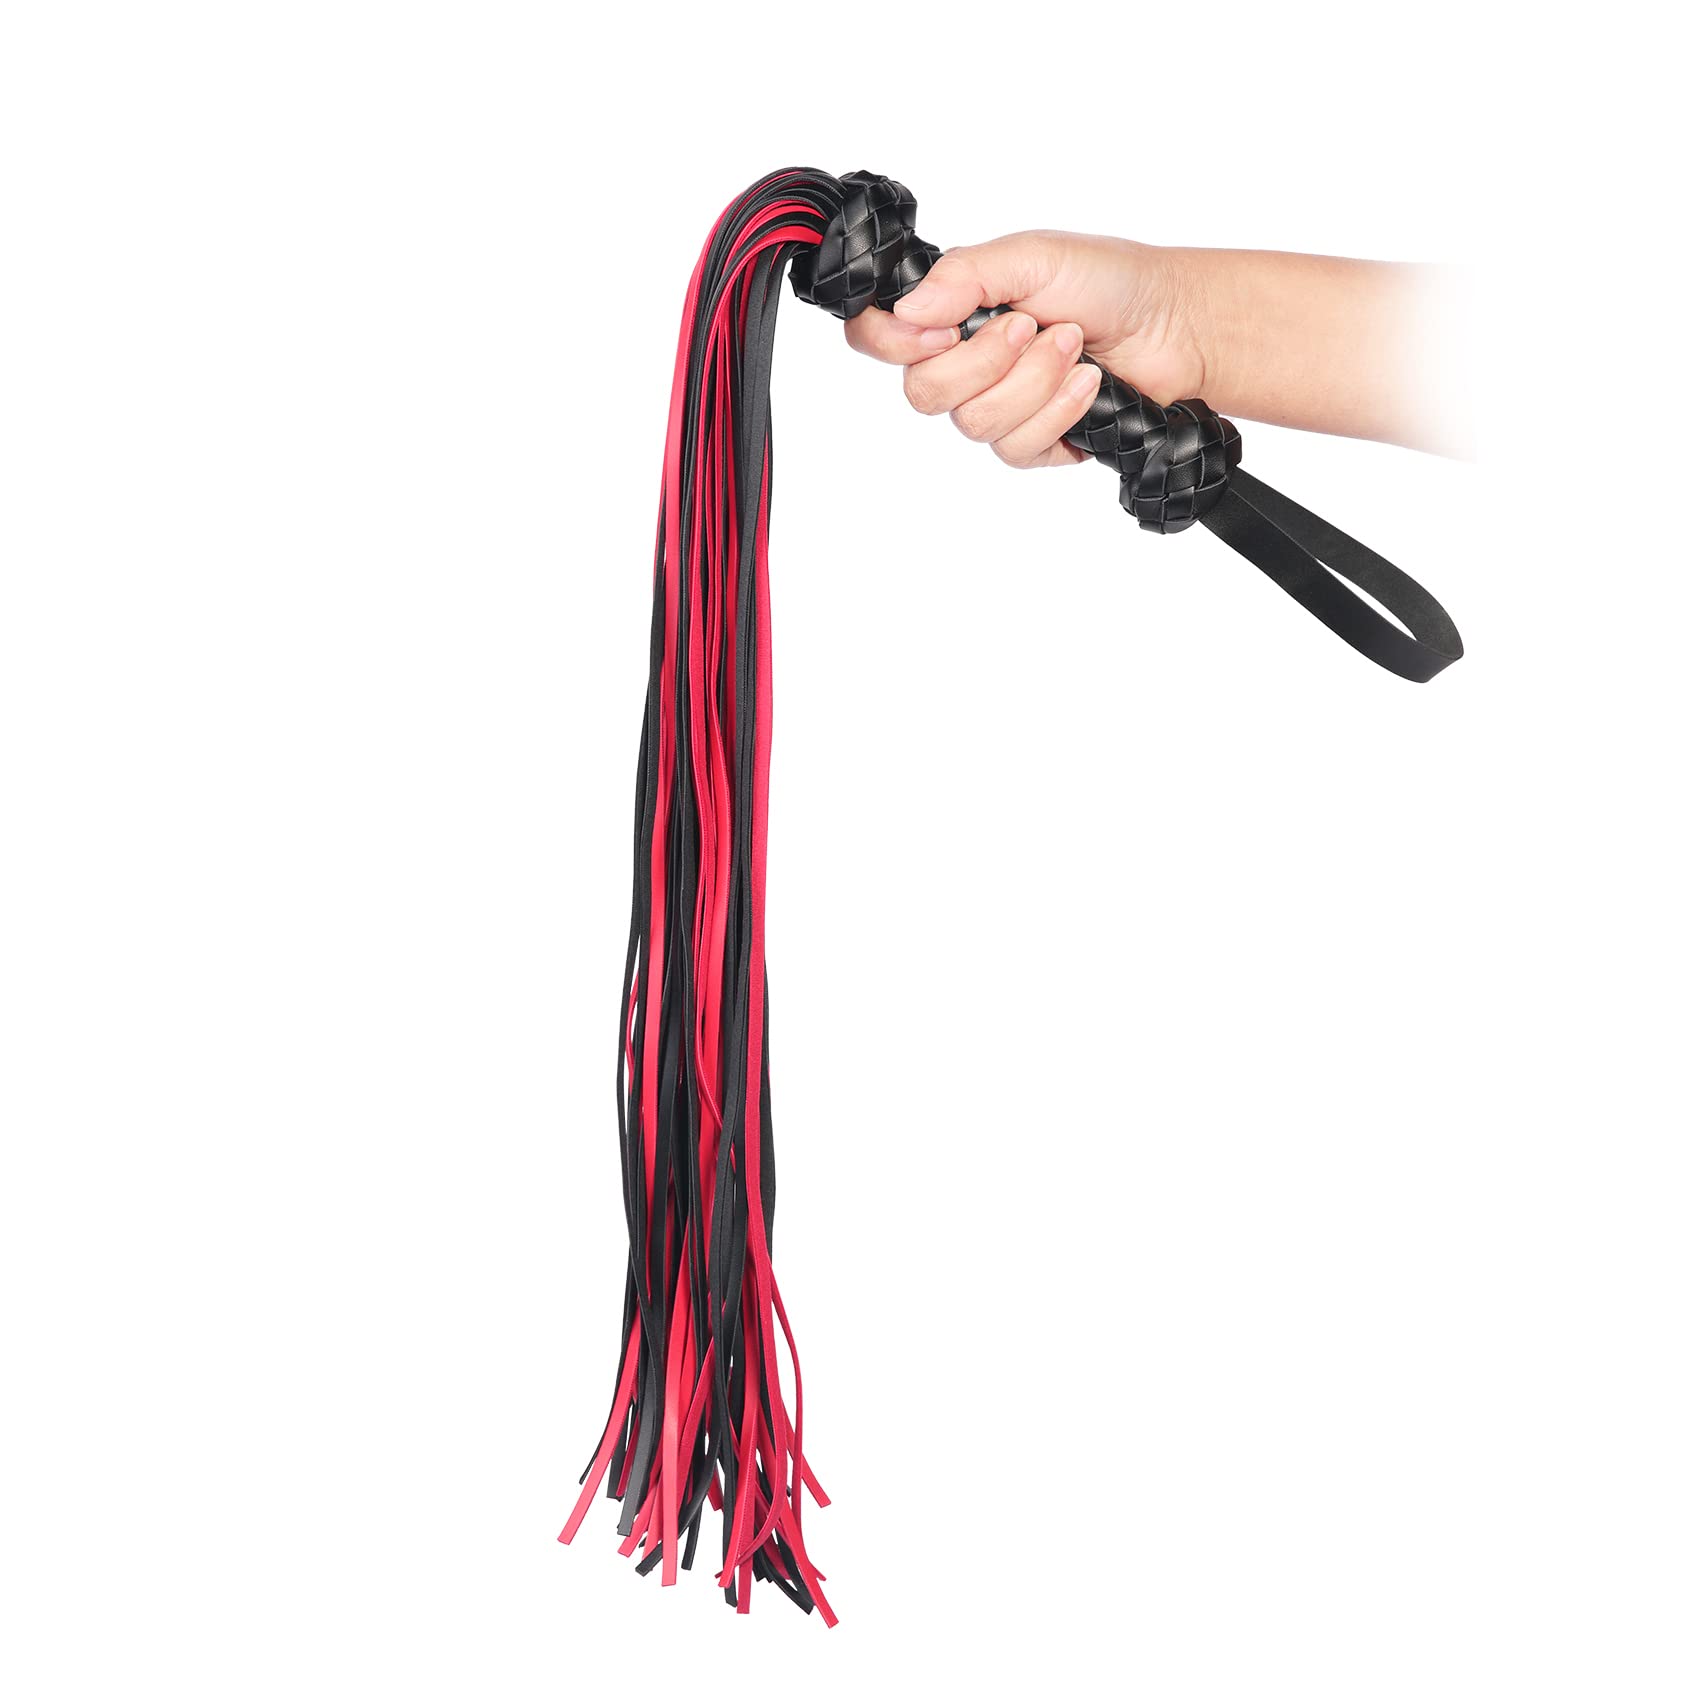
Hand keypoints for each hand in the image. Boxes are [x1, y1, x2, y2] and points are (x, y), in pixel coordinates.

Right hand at [844, 232, 1206, 468]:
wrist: (1172, 326)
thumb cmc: (1107, 280)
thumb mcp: (1033, 255)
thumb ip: (965, 274)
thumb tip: (909, 309)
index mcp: (950, 312)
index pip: (877, 337)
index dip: (893, 342)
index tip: (945, 330)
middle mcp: (963, 364)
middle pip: (923, 393)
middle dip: (985, 362)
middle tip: (1031, 327)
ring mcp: (996, 407)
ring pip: (974, 424)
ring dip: (1032, 383)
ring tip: (1072, 348)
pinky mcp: (1032, 444)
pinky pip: (1016, 448)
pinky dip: (1057, 413)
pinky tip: (1086, 385)